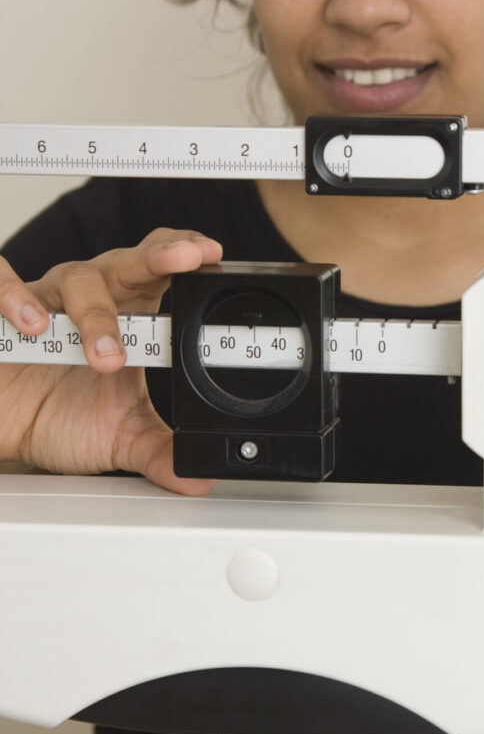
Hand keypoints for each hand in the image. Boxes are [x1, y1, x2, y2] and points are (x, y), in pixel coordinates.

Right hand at [0, 229, 222, 493]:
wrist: (5, 428)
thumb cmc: (59, 417)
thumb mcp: (118, 438)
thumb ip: (159, 453)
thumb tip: (199, 478)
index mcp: (130, 316)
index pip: (164, 272)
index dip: (188, 256)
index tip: (213, 258)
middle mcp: (93, 297)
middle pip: (131, 260)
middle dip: (161, 255)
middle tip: (186, 259)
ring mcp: (48, 298)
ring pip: (78, 277)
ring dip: (96, 314)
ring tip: (105, 356)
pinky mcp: (2, 311)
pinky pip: (4, 282)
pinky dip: (16, 296)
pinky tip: (31, 324)